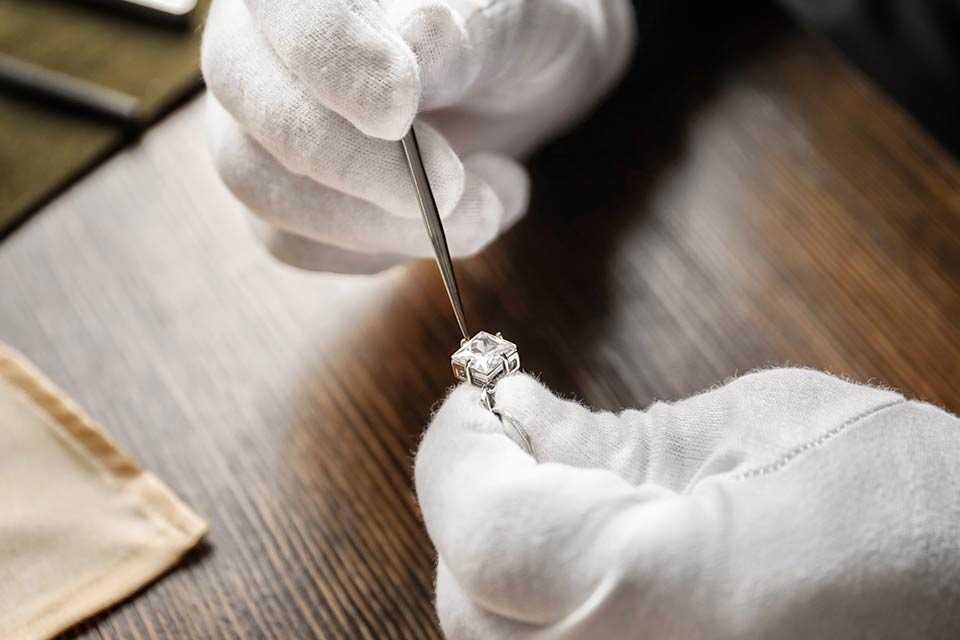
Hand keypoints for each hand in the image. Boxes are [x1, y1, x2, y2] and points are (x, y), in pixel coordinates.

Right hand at [202, 0, 635, 272]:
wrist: (524, 85)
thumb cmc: (513, 33)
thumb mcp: (514, 22)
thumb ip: (463, 36)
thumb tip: (413, 46)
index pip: (285, 12)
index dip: (334, 64)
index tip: (399, 110)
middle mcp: (262, 48)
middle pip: (258, 110)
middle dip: (358, 167)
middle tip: (452, 187)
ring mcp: (263, 129)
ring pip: (268, 191)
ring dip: (379, 226)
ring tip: (485, 208)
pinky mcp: (287, 197)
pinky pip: (298, 244)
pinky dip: (381, 250)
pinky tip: (453, 223)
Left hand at [416, 370, 959, 637]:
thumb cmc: (914, 506)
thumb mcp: (755, 430)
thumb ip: (609, 435)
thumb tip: (517, 418)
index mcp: (672, 593)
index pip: (489, 534)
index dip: (459, 453)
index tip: (478, 392)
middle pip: (469, 600)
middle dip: (468, 497)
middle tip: (507, 428)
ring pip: (492, 637)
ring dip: (491, 545)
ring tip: (548, 479)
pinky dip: (529, 592)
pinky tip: (577, 537)